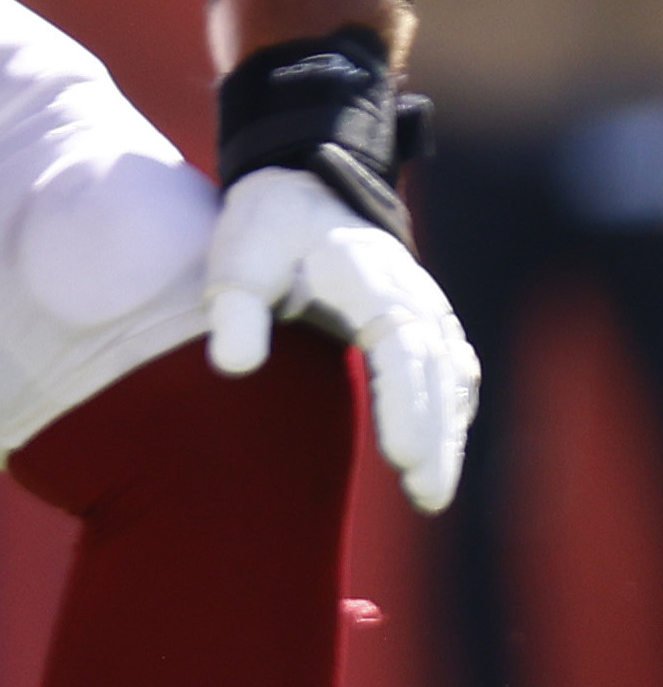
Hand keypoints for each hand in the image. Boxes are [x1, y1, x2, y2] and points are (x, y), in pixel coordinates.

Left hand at [205, 164, 478, 511]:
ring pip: (451, 375)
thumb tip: (234, 367)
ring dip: (447, 433)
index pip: (400, 348)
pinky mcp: (420, 321)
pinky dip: (450, 409)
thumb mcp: (238, 254)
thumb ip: (236, 307)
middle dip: (436, 436)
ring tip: (430, 494)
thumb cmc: (266, 227)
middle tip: (426, 495)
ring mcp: (423, 307)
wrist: (299, 190)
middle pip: (436, 372)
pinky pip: (451, 369)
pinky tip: (439, 451)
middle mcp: (410, 294)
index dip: (406, 404)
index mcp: (369, 277)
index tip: (402, 456)